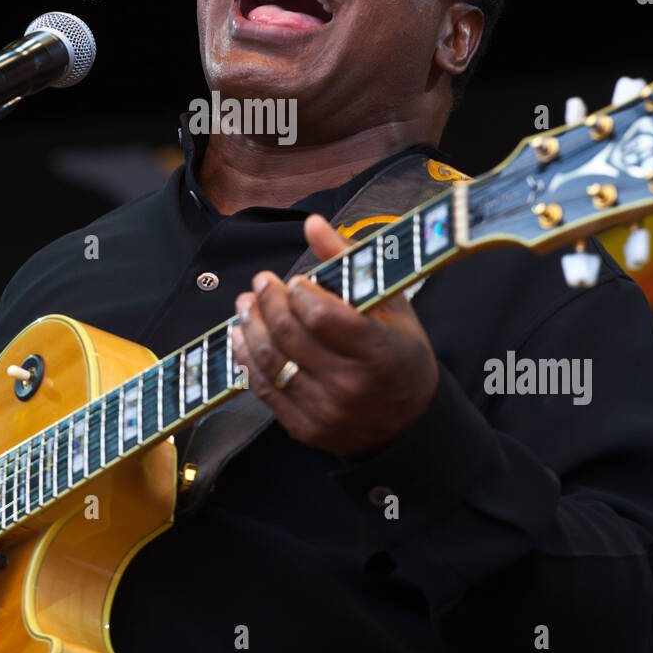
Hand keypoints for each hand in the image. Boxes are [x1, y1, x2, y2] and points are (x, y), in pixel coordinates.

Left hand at [230, 214, 439, 458]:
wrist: (409, 423)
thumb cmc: (400, 354)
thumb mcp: (390, 304)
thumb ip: (349, 260)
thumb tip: (312, 223)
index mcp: (378, 351)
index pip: (322, 316)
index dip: (299, 293)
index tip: (294, 280)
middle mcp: (350, 385)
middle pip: (289, 336)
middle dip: (267, 302)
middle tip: (261, 283)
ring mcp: (326, 411)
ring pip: (270, 362)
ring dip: (250, 327)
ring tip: (246, 305)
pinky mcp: (305, 429)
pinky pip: (264, 389)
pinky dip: (247, 359)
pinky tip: (243, 336)